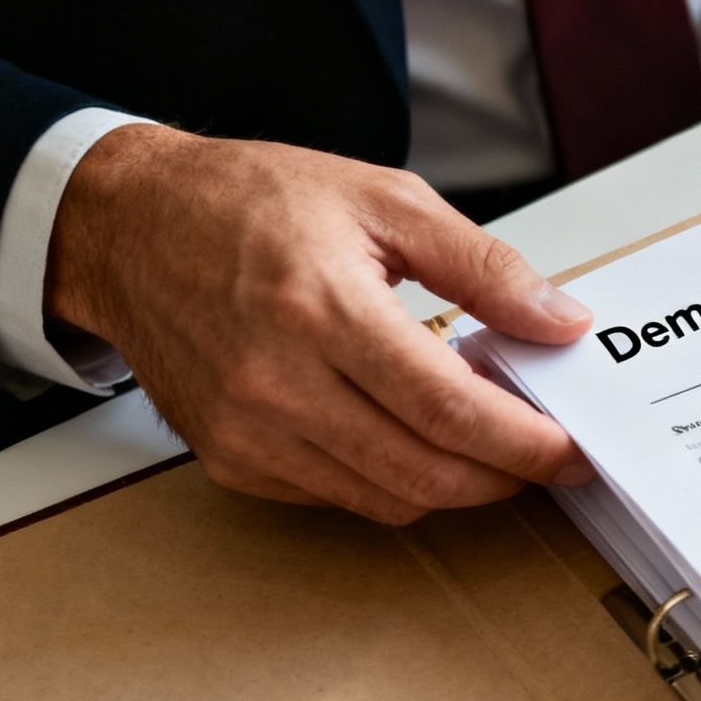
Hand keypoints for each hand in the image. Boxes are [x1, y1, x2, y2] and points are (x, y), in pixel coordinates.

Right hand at [47, 124, 592, 523]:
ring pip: (389, 499)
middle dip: (505, 477)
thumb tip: (560, 320)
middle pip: (426, 472)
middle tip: (547, 457)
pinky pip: (340, 497)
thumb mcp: (385, 200)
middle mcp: (278, 383)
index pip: (449, 409)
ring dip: (455, 484)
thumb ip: (484, 267)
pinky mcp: (231, 461)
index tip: (571, 449)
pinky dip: (393, 480)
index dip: (525, 443)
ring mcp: (248, 432)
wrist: (129, 227)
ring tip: (488, 442)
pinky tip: (412, 436)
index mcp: (322, 308)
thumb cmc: (250, 203)